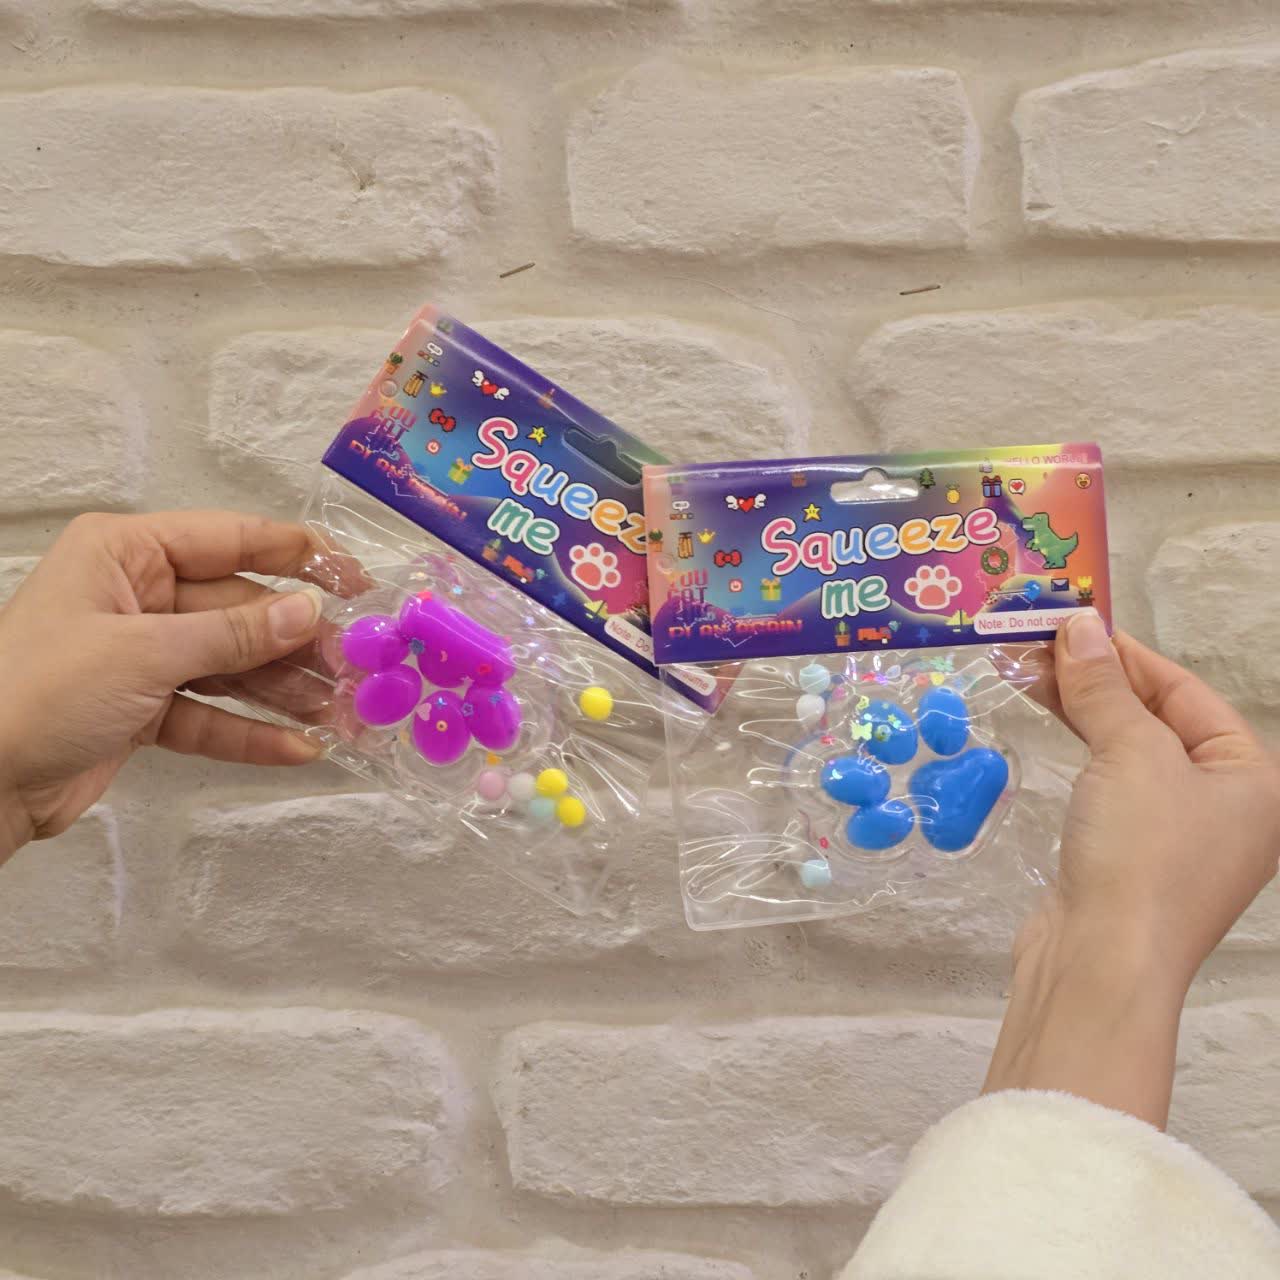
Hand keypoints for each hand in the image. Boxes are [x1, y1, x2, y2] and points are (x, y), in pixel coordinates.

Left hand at [0, 511, 329, 861]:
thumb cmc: (40, 691)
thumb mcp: (145, 653)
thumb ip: (235, 634)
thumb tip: (311, 611)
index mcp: (126, 552)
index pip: (229, 540)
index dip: (296, 555)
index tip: (355, 579)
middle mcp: (137, 595)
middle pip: (238, 610)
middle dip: (298, 642)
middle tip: (359, 667)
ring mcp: (139, 655)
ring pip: (230, 665)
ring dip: (285, 691)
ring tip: (344, 713)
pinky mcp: (140, 710)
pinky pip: (208, 713)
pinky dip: (249, 731)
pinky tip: (298, 748)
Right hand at [985, 611, 1279, 1125]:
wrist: (1102, 963)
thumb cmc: (1142, 853)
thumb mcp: (1130, 753)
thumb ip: (1103, 686)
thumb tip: (1078, 625)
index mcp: (1251, 778)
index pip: (1186, 691)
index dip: (1126, 653)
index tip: (1070, 623)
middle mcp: (1224, 806)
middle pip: (1156, 719)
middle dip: (1097, 679)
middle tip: (1037, 645)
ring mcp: (1176, 836)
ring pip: (1127, 751)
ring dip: (1081, 710)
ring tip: (1029, 674)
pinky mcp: (1130, 858)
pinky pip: (1108, 785)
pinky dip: (1078, 751)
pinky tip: (1048, 727)